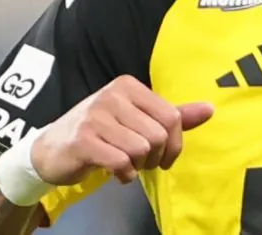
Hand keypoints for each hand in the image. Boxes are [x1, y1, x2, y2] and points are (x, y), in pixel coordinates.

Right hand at [29, 75, 213, 184]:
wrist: (51, 148)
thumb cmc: (100, 132)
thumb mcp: (136, 118)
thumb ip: (173, 115)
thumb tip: (210, 109)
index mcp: (128, 86)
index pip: (171, 117)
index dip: (175, 145)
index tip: (164, 156)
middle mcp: (112, 96)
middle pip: (158, 136)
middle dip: (155, 158)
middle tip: (141, 162)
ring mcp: (96, 117)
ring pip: (141, 150)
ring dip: (138, 166)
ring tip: (126, 164)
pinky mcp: (83, 140)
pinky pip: (121, 162)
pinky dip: (124, 175)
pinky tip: (116, 172)